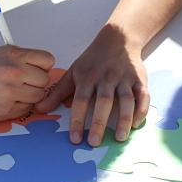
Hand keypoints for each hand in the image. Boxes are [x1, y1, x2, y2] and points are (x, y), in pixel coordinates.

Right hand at [0, 45, 54, 119]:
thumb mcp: (3, 52)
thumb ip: (25, 57)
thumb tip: (45, 67)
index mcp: (15, 55)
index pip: (48, 60)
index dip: (43, 66)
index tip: (37, 69)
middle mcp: (14, 72)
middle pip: (44, 80)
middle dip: (36, 82)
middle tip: (24, 82)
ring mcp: (10, 92)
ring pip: (38, 96)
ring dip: (30, 95)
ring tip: (16, 91)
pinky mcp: (6, 110)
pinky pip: (27, 109)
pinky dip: (21, 106)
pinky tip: (8, 99)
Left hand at [35, 25, 149, 146]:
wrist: (117, 39)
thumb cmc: (92, 60)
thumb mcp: (73, 72)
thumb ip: (58, 92)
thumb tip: (38, 109)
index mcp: (88, 76)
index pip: (81, 99)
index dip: (77, 119)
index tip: (75, 139)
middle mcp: (106, 77)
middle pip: (103, 101)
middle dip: (98, 122)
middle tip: (94, 142)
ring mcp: (124, 78)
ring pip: (126, 99)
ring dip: (123, 119)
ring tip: (119, 137)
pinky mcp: (139, 79)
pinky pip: (143, 95)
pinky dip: (141, 110)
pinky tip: (136, 124)